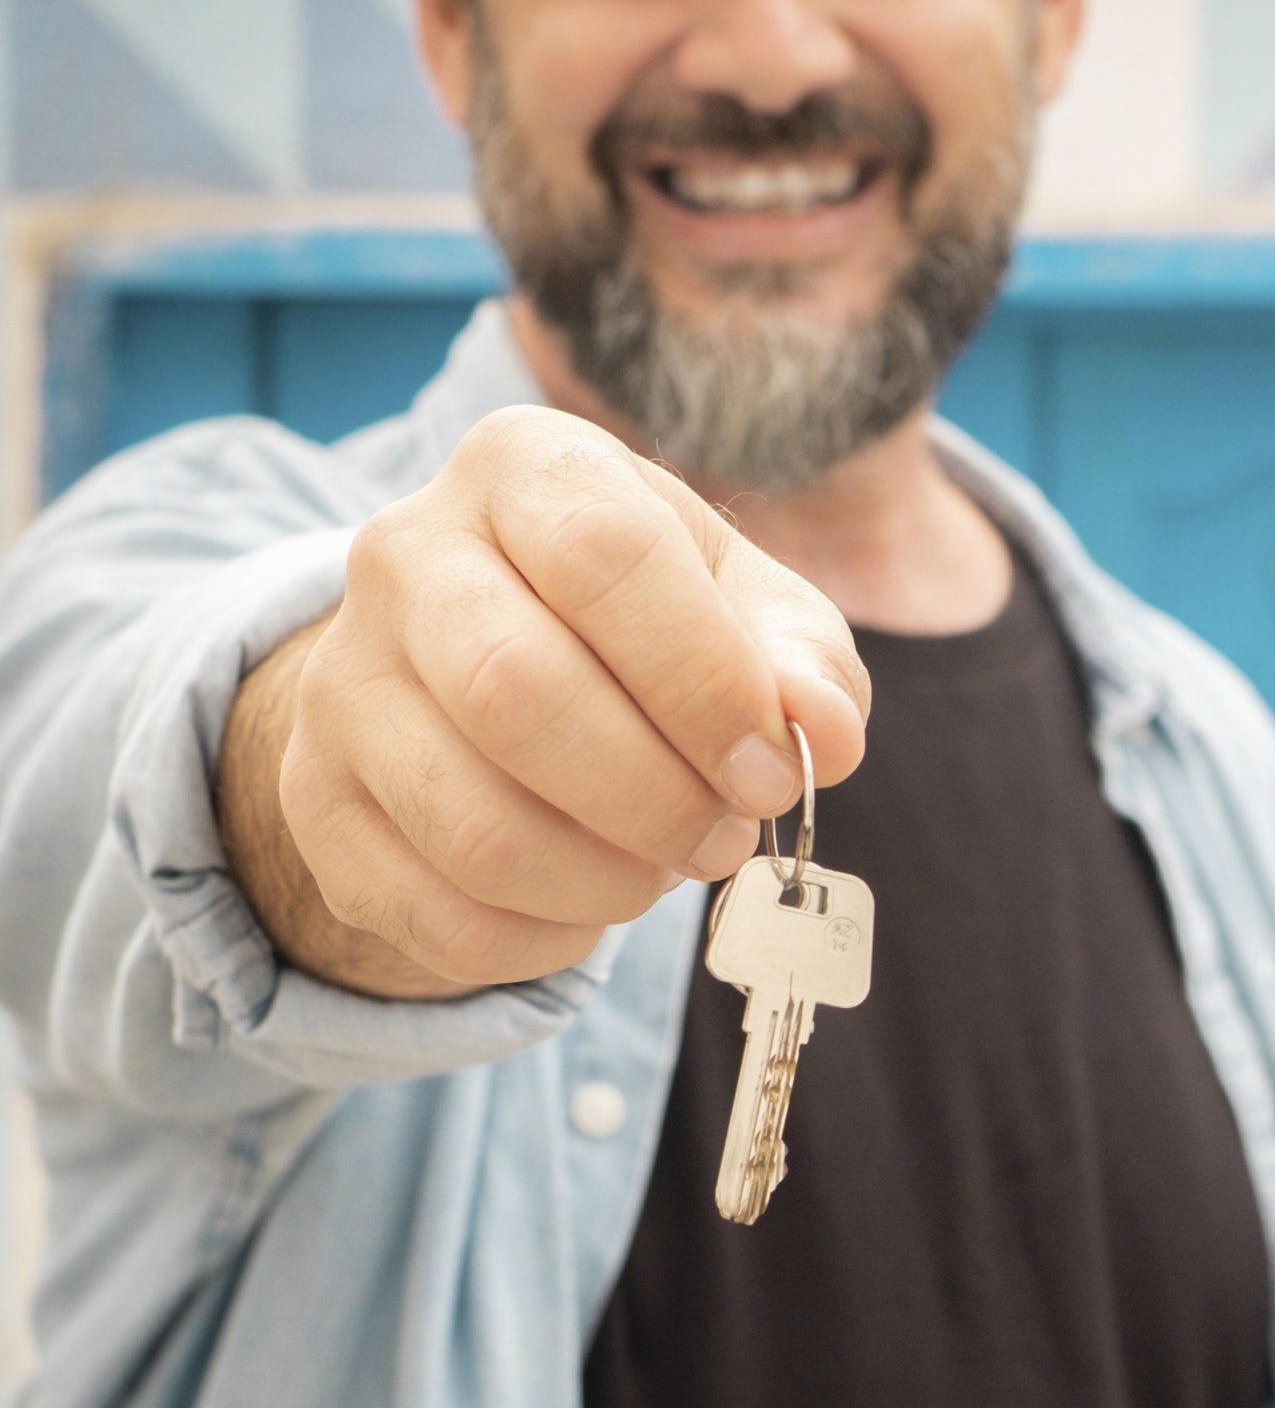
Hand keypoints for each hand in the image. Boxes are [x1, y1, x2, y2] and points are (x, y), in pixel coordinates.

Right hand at [219, 406, 868, 997]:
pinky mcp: (316, 799)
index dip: (702, 684)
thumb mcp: (748, 610)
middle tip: (726, 839)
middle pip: (515, 693)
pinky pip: (430, 911)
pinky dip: (537, 939)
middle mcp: (405, 553)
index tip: (771, 772)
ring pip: (470, 822)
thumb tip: (825, 735)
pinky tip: (590, 902)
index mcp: (526, 468)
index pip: (605, 559)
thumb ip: (805, 664)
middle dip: (653, 798)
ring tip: (665, 869)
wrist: (492, 654)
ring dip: (602, 879)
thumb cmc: (651, 623)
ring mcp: (342, 680)